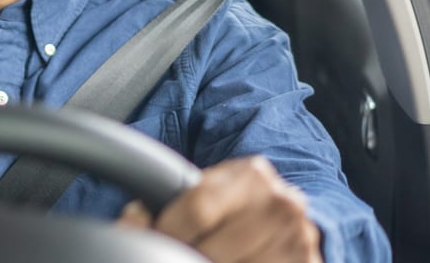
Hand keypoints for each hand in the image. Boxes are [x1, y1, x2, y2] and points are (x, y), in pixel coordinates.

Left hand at [118, 156, 321, 262]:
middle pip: (213, 248)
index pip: (199, 208)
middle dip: (185, 255)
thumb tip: (130, 224)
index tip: (154, 239)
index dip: (169, 230)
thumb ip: (163, 202)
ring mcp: (299, 239)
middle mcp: (282, 204)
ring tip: (199, 256)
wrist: (281, 219)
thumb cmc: (230, 206)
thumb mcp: (203, 193)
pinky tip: (228, 262)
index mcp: (252, 175)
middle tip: (176, 255)